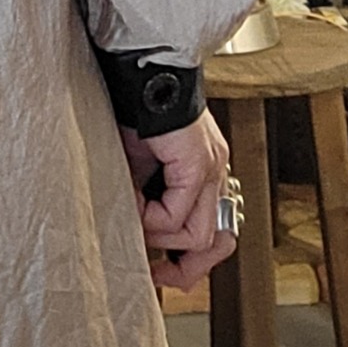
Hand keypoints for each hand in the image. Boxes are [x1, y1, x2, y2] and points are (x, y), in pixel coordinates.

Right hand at [119, 109, 236, 291]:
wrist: (137, 71)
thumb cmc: (132, 106)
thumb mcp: (137, 164)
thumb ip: (143, 196)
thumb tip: (134, 232)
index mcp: (203, 170)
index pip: (212, 230)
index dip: (189, 260)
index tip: (161, 272)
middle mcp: (215, 172)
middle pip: (214, 242)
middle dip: (184, 267)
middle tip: (158, 275)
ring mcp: (212, 169)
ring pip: (197, 235)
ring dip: (158, 235)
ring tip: (133, 216)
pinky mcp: (198, 164)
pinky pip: (178, 214)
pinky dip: (153, 218)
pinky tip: (134, 201)